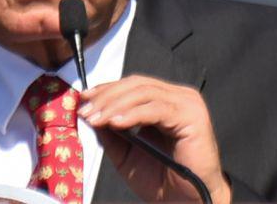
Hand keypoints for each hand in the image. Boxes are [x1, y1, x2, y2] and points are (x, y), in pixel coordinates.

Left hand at [79, 75, 230, 203]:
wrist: (187, 203)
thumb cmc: (164, 181)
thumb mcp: (127, 154)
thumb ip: (111, 133)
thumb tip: (90, 114)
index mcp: (165, 100)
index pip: (132, 85)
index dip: (106, 89)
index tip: (83, 100)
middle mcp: (178, 97)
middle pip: (136, 85)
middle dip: (106, 97)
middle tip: (86, 111)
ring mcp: (187, 104)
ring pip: (144, 93)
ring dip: (115, 105)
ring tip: (96, 118)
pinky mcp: (192, 116)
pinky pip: (156, 109)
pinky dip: (133, 114)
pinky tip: (116, 122)